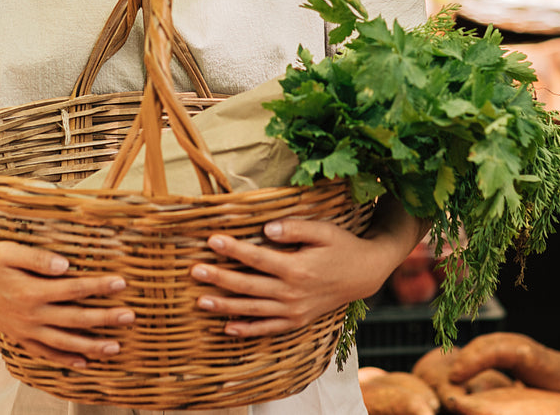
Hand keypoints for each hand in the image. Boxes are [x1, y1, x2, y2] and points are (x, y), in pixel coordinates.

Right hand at [0, 241, 134, 367]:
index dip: (98, 286)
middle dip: (105, 319)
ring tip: (116, 347)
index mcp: (30, 291)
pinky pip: (45, 353)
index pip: (73, 289)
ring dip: (91, 346)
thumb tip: (66, 264)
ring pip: (64, 342)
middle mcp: (30, 315)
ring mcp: (24, 329)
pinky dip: (65, 359)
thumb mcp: (5, 250)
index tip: (122, 282)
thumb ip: (36, 257)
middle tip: (131, 317)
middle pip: (75, 319)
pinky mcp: (19, 336)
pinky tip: (83, 362)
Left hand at [189, 218, 406, 336]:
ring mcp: (294, 310)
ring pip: (253, 310)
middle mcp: (293, 293)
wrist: (364, 274)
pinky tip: (228, 328)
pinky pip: (268, 328)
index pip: (257, 258)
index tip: (212, 240)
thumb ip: (294, 228)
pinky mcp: (297, 321)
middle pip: (249, 286)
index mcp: (297, 268)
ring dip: (225, 306)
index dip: (233, 249)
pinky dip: (247, 330)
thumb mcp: (324, 230)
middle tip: (195, 271)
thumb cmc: (342, 246)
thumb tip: (266, 228)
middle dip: (219, 278)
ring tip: (201, 301)